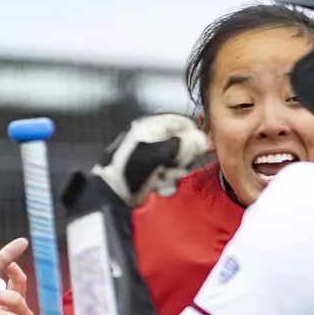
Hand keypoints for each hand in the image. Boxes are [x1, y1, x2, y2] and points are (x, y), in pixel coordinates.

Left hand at [92, 113, 211, 207]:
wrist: (112, 192)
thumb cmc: (133, 168)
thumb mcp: (158, 153)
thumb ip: (183, 145)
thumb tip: (201, 140)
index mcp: (151, 125)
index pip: (181, 122)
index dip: (192, 135)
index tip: (196, 149)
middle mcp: (151, 137)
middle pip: (181, 142)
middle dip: (181, 157)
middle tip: (173, 166)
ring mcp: (150, 155)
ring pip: (176, 159)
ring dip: (173, 171)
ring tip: (162, 177)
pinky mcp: (150, 171)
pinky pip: (167, 172)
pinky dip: (166, 179)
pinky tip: (159, 184)